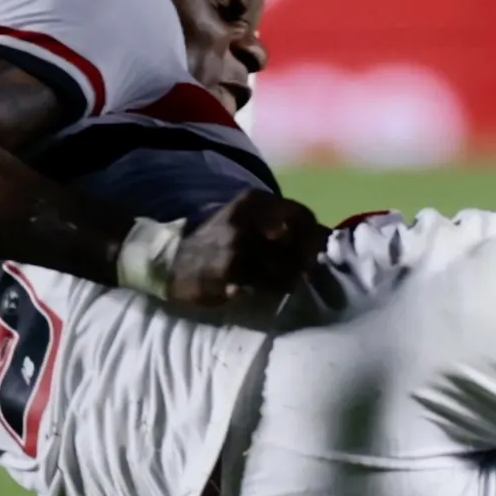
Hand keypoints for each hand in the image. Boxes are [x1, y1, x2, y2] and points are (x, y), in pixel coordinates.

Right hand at [168, 190, 331, 314]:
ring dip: (291, 281)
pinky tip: (265, 294)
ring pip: (287, 271)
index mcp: (254, 201)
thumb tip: (323, 235)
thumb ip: (278, 222)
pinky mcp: (230, 275)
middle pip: (300, 246)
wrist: (172, 261)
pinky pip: (266, 289)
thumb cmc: (217, 239)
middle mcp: (248, 220)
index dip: (315, 236)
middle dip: (306, 262)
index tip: (315, 251)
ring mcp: (239, 248)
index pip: (303, 216)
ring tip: (284, 285)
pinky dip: (271, 293)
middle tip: (303, 273)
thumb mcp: (245, 217)